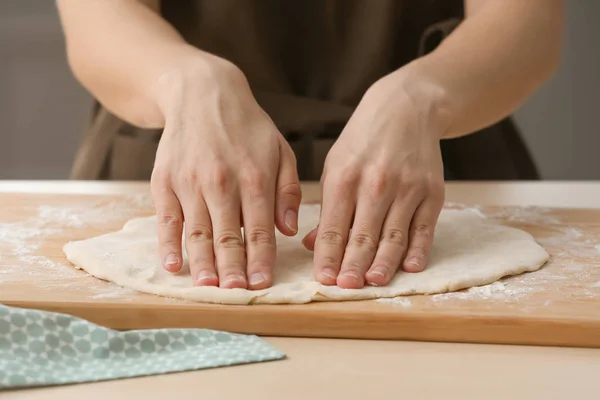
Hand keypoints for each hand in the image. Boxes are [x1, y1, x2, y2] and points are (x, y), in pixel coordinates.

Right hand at [150, 58, 300, 289]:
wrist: (201, 93)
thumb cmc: (248, 126)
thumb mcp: (280, 150)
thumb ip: (288, 191)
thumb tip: (290, 230)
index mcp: (255, 178)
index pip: (260, 230)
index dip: (261, 260)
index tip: (263, 285)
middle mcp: (222, 182)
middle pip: (228, 237)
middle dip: (233, 271)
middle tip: (236, 295)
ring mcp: (190, 182)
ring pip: (198, 233)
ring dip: (203, 264)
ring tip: (208, 289)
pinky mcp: (165, 181)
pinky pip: (166, 219)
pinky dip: (169, 245)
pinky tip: (173, 266)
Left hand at [302, 74, 446, 288]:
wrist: (406, 108)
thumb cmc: (362, 141)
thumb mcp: (335, 165)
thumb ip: (327, 207)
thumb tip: (313, 244)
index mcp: (344, 178)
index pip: (333, 227)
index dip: (327, 256)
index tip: (322, 279)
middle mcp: (375, 184)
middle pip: (362, 235)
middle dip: (353, 266)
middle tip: (346, 289)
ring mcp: (407, 188)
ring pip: (393, 236)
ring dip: (383, 263)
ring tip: (373, 284)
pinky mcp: (432, 192)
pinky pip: (424, 228)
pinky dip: (418, 250)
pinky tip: (410, 267)